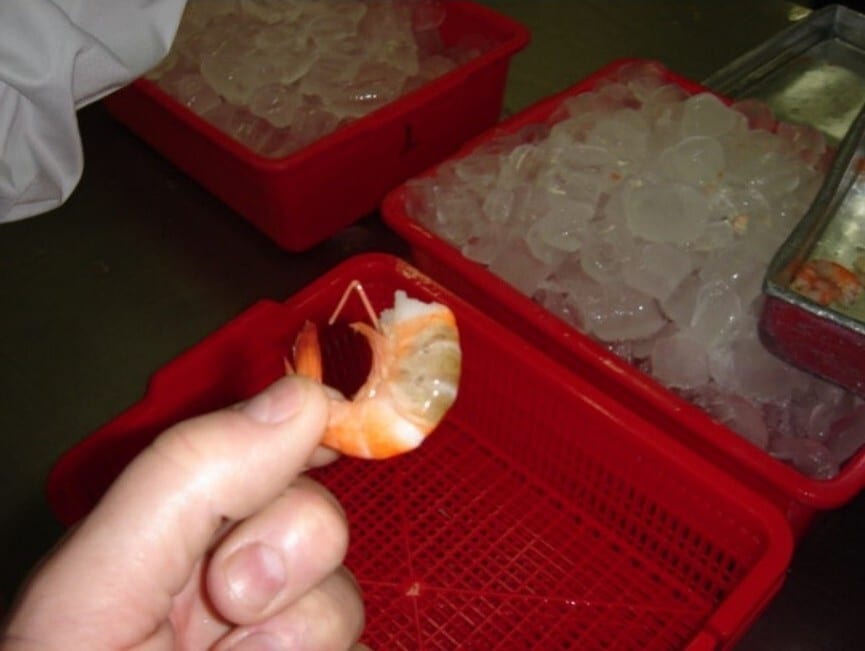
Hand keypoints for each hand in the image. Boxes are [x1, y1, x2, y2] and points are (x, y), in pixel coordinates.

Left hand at [2, 377, 365, 649]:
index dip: (304, 422)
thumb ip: (188, 484)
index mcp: (164, 536)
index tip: (332, 417)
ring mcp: (275, 637)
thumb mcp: (96, 590)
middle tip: (228, 599)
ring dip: (301, 628)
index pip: (252, 447)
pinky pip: (362, 647)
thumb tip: (300, 396)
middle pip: (316, 512)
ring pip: (345, 592)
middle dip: (286, 545)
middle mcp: (222, 581)